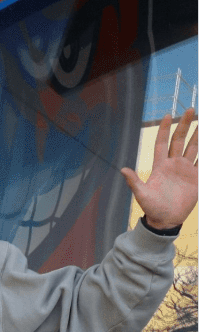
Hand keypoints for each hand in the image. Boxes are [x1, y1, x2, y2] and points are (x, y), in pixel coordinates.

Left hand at [121, 109, 197, 231]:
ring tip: (205, 121)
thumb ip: (134, 182)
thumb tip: (122, 170)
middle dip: (185, 125)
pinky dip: (208, 152)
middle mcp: (173, 164)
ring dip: (199, 135)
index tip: (167, 115)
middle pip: (179, 140)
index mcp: (160, 166)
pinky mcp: (196, 178)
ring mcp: (185, 170)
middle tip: (191, 110)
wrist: (166, 221)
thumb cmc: (152, 208)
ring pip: (193, 147)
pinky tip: (212, 141)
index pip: (162, 143)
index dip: (164, 129)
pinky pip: (203, 162)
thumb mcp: (142, 195)